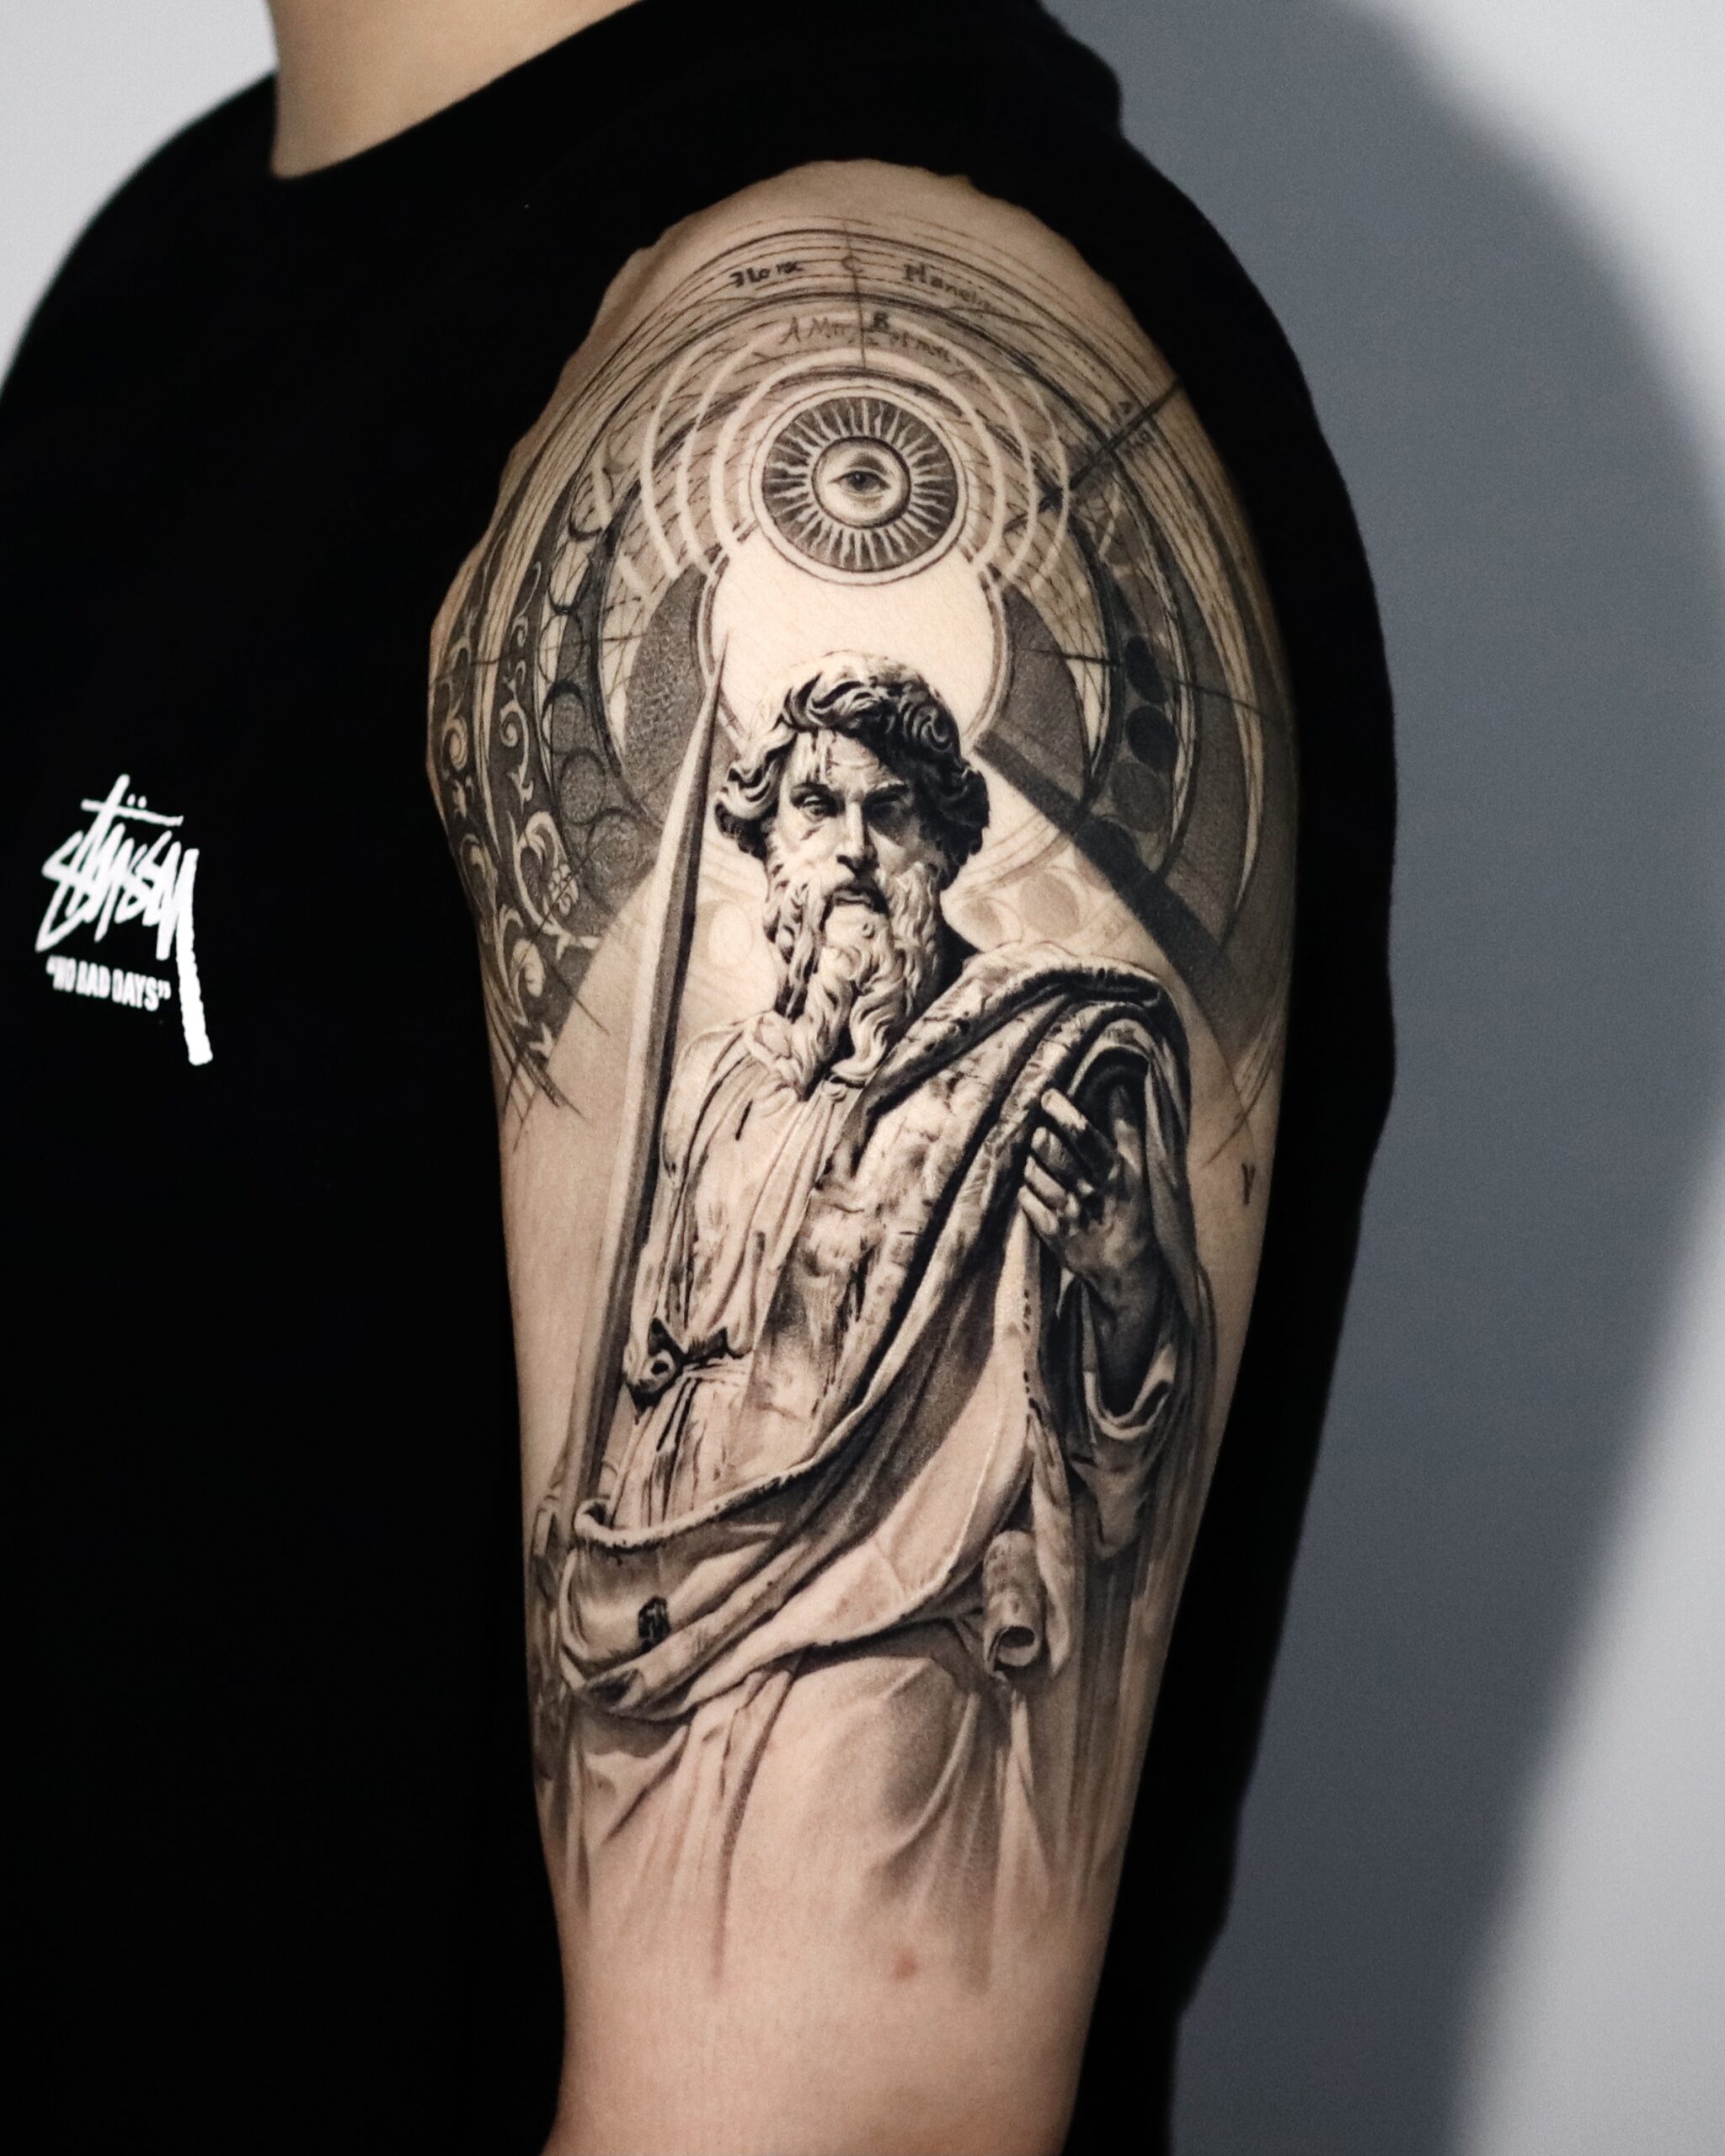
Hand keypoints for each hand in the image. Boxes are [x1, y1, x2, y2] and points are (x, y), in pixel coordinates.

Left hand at [1018, 1082, 1154, 1319]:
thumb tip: (1117, 1089)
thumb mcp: (1137, 1172)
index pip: (1086, 1137)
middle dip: (1041, 1138)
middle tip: (1037, 1131)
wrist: (1126, 1271)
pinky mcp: (1051, 1234)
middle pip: (1054, 1154)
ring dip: (1031, 1161)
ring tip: (1035, 1156)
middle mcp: (1091, 1193)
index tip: (1048, 1096)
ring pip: (1036, 1175)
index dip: (1064, 1113)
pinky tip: (1033, 1183)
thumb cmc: (1131, 1212)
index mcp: (1115, 1174)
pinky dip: (1026, 1188)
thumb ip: (1126, 1130)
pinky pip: (1027, 1200)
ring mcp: (1069, 1216)